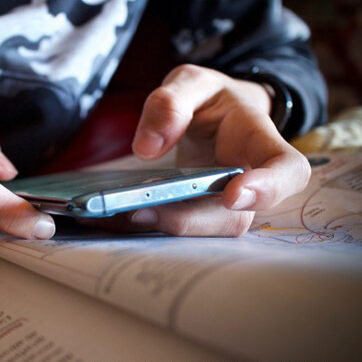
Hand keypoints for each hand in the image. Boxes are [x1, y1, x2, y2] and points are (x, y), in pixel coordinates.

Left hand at [83, 64, 310, 235]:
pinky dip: (156, 226)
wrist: (213, 115)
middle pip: (237, 216)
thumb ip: (171, 101)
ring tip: (129, 212)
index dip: (268, 188)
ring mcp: (226, 202)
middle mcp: (248, 178)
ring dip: (170, 227)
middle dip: (191, 220)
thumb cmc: (210, 99)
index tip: (232, 195)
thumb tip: (149, 147)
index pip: (287, 169)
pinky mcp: (201, 213)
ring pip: (209, 229)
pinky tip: (124, 217)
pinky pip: (185, 228)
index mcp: (257, 138)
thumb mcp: (190, 81)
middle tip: (142, 210)